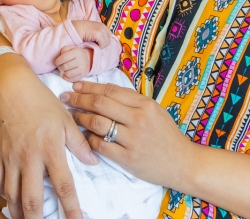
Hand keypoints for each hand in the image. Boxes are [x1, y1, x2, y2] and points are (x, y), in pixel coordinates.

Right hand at [0, 55, 97, 218]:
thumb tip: (93, 162)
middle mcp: (29, 157)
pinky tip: (8, 199)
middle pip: (32, 199)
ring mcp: (10, 157)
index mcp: (51, 149)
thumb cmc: (41, 101)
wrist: (11, 87)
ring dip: (18, 211)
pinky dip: (2, 193)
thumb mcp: (65, 119)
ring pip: (11, 194)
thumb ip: (80, 143)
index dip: (71, 209)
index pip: (64, 186)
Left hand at [55, 45, 91, 81]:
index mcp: (77, 52)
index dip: (58, 61)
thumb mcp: (70, 48)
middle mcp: (80, 61)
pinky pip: (72, 79)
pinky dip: (67, 78)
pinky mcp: (82, 75)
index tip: (57, 62)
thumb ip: (64, 50)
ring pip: (68, 74)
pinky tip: (66, 74)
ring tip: (63, 70)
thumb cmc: (75, 53)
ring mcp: (82, 69)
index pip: (64, 57)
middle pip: (65, 66)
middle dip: (60, 67)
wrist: (87, 59)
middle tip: (60, 66)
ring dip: (63, 72)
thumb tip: (60, 58)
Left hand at [61, 80, 195, 188]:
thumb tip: (102, 91)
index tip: (75, 85)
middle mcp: (138, 119)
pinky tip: (82, 134)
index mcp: (145, 105)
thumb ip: (131, 100)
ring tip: (70, 114)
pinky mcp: (127, 158)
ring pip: (97, 123)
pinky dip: (88, 138)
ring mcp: (132, 139)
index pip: (110, 91)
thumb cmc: (167, 135)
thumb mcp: (154, 110)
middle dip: (79, 99)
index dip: (89, 87)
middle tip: (66, 97)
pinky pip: (100, 145)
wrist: (183, 163)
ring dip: (79, 117)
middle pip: (100, 104)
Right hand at [70, 20, 110, 47]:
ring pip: (107, 42)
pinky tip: (91, 44)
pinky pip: (103, 43)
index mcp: (101, 25)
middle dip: (103, 43)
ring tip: (92, 44)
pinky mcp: (98, 33)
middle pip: (109, 39)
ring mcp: (100, 29)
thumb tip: (104, 42)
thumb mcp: (91, 32)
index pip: (109, 35)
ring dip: (100, 45)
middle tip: (93, 44)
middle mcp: (102, 25)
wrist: (72, 30)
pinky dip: (98, 46)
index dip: (104, 41)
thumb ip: (98, 35)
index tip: (96, 42)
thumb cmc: (79, 33)